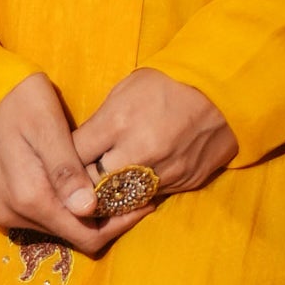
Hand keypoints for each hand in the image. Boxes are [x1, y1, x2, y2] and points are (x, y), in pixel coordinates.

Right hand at [0, 73, 136, 259]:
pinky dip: (55, 206)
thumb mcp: (47, 125)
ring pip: (52, 227)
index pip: (85, 236)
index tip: (143, 203)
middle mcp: (11, 213)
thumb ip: (66, 170)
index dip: (117, 225)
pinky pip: (32, 216)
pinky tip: (69, 184)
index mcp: (29, 197)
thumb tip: (88, 210)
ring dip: (77, 212)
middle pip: (70, 235)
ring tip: (101, 185)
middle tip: (128, 191)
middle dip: (101, 219)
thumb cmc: (16, 100)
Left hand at [65, 69, 235, 212]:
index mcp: (118, 122)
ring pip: (123, 200)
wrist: (221, 92)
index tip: (63, 164)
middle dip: (85, 186)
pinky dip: (141, 192)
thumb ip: (99, 122)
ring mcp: (163, 171)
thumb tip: (79, 149)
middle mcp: (139, 151)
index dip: (66, 163)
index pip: (74, 157)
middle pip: (95, 186)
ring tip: (107, 185)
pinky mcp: (182, 182)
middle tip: (80, 182)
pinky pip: (151, 197)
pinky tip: (138, 180)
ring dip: (113, 195)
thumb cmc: (165, 85)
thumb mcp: (124, 90)